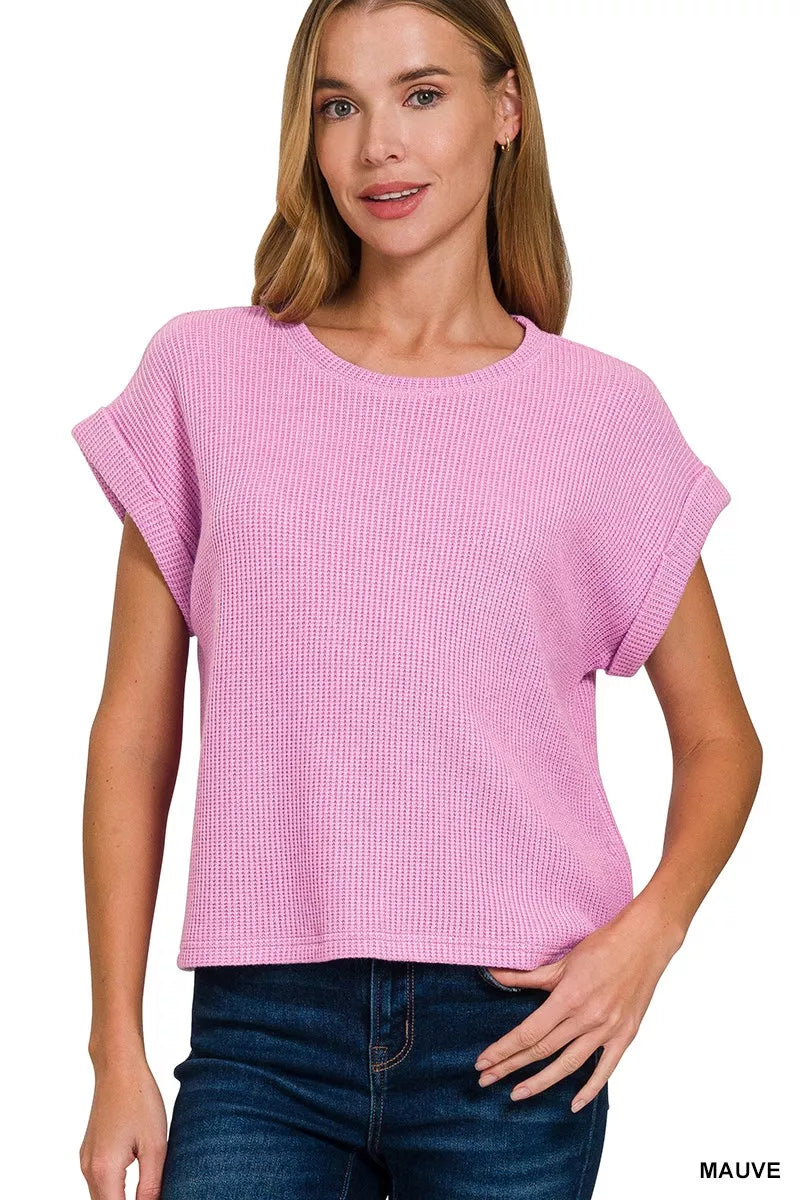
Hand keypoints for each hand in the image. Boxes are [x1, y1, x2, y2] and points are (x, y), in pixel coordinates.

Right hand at [79, 1053, 167, 1198]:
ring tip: (145, 1195)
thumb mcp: (155, 1145)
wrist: (118, 1068)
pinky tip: (133, 1187)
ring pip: (100, 1198)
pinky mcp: (89, 1152)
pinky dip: (113, 1191)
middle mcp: (89, 1169)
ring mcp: (86, 1161)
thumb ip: (151, 1185)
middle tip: (152, 1197)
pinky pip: (98, 1184)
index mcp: (105, 1171)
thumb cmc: (139, 1100)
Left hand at [473, 899, 682, 1109]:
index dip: (503, 1049)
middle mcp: (587, 1018)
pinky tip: (573, 1103)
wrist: (644, 943)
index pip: (528, 1032)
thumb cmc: (602, 946)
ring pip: (569, 1065)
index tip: (483, 1062)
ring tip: (517, 1093)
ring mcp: (607, 1030)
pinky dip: (589, 1089)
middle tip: (487, 1080)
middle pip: (542, 1050)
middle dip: (511, 1067)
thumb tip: (493, 974)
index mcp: (568, 998)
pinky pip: (605, 1069)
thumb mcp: (562, 961)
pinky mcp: (625, 1036)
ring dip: (541, 1082)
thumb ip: (528, 975)